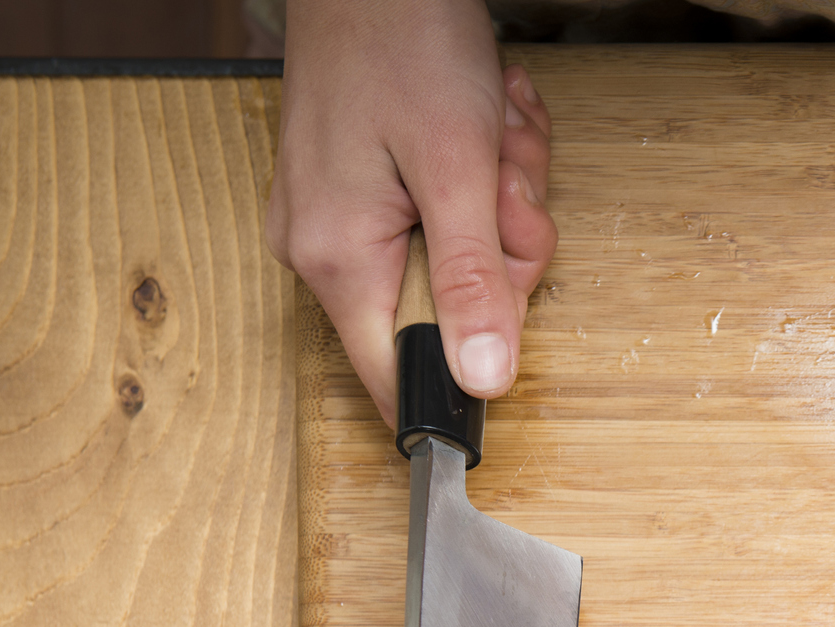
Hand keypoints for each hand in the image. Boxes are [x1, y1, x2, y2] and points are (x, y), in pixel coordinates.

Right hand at [265, 0, 557, 425]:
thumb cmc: (405, 39)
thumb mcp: (458, 168)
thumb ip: (471, 280)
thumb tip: (482, 380)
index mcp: (337, 258)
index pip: (398, 378)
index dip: (467, 370)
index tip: (506, 314)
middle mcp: (326, 249)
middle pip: (449, 313)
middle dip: (504, 248)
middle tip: (508, 182)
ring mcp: (345, 219)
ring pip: (462, 261)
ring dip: (503, 201)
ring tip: (492, 133)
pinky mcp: (367, 191)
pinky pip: (449, 219)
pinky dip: (484, 177)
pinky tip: (483, 124)